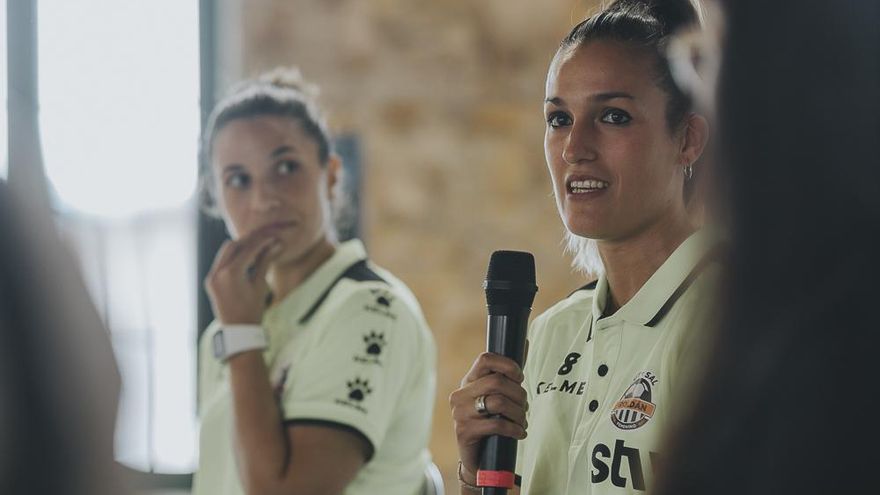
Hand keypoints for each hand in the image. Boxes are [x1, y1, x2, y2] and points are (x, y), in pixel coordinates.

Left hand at [205, 226, 284, 324]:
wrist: (238, 332)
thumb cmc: (252, 311)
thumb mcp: (260, 285)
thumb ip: (265, 262)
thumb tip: (276, 244)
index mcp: (231, 274)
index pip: (248, 249)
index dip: (262, 241)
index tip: (273, 237)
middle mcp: (217, 273)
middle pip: (233, 245)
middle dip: (249, 241)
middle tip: (264, 239)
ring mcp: (212, 277)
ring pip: (226, 252)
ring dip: (241, 247)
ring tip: (257, 247)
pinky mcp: (211, 281)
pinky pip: (221, 262)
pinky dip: (234, 257)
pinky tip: (246, 258)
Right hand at [449, 352, 528, 482]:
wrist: (477, 457)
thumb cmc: (490, 422)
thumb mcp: (496, 396)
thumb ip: (509, 372)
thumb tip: (525, 342)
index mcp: (468, 381)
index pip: (485, 358)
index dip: (508, 365)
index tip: (519, 377)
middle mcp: (460, 394)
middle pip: (497, 381)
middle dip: (519, 394)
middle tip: (525, 406)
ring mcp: (460, 413)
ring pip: (499, 402)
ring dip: (519, 413)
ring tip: (522, 421)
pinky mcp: (464, 431)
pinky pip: (497, 424)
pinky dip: (514, 429)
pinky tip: (519, 433)